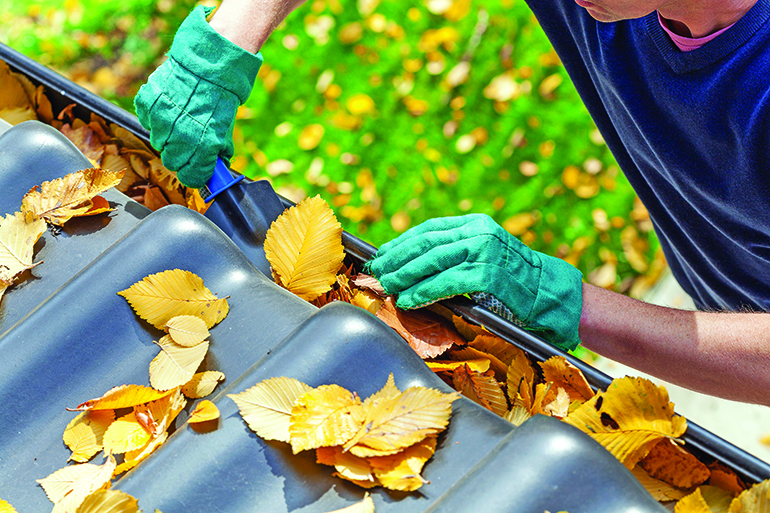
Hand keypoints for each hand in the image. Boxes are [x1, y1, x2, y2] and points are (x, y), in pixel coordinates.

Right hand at [134, 6, 262, 187]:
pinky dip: (156, 118)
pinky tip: (169, 108)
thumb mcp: (225, 130)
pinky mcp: (148, 104)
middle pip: (172, 162)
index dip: (194, 175)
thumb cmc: (220, 98)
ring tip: (180, 119)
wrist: (208, 65)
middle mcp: (180, 136)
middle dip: (181, 156)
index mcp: (203, 145)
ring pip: (158, 143)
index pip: (190, 177)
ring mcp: (161, 119)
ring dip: (168, 136)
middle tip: (189, 143)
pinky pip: (147, 122)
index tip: (196, 171)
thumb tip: (215, 170)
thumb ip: (217, 153)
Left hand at [366, 214, 583, 350]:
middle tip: (377, 271)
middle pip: (426, 243)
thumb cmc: (515, 281)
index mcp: (476, 224)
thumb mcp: (485, 255)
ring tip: (387, 285)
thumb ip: (456, 253)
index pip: (429, 229)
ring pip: (432, 261)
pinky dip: (424, 291)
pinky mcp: (488, 275)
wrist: (552, 294)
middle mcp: (479, 232)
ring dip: (404, 275)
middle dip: (397, 258)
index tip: (382, 254)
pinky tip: (409, 299)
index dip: (402, 242)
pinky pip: (446, 282)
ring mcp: (484, 252)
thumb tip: (413, 264)